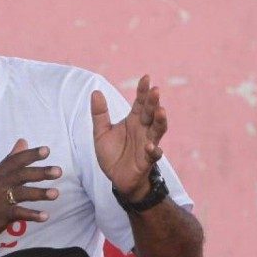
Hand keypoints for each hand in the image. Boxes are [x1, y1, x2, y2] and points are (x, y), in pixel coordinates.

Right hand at [0, 139, 61, 240]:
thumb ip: (9, 160)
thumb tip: (23, 141)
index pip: (15, 161)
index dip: (31, 155)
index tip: (47, 151)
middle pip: (21, 175)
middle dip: (40, 172)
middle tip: (59, 171)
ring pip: (22, 194)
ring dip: (40, 193)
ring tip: (56, 193)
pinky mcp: (0, 215)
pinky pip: (18, 214)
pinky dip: (32, 215)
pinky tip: (45, 216)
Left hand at [92, 76, 166, 201]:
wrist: (116, 178)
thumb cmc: (112, 154)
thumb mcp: (101, 132)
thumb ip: (99, 114)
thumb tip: (95, 91)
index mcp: (133, 120)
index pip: (140, 102)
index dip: (143, 91)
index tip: (146, 77)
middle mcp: (143, 129)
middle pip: (150, 113)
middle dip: (153, 102)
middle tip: (155, 90)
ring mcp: (147, 144)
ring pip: (158, 130)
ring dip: (160, 121)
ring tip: (161, 111)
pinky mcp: (147, 160)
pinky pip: (153, 154)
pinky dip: (153, 150)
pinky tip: (150, 145)